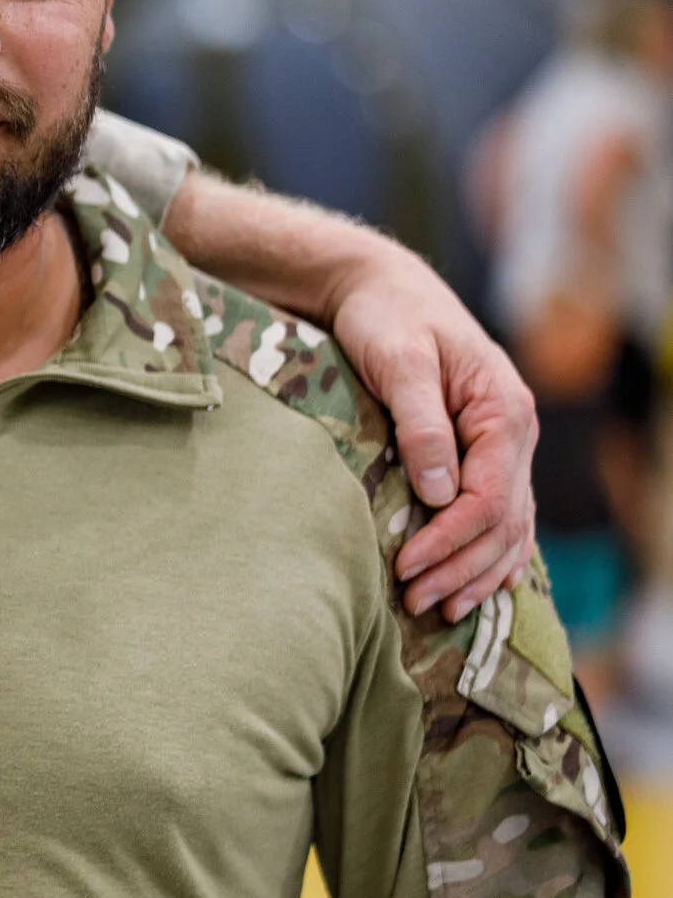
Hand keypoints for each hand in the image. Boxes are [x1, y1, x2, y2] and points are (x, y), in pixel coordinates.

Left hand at [322, 248, 538, 620]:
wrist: (382, 290)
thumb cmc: (386, 318)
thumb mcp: (398, 362)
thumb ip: (421, 425)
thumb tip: (440, 495)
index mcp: (503, 411)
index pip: (489, 496)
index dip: (451, 540)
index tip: (407, 567)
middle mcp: (515, 433)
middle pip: (503, 522)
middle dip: (460, 567)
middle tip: (414, 601)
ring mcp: (504, 446)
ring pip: (508, 528)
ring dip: (474, 572)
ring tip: (436, 608)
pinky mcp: (483, 454)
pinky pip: (500, 516)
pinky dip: (486, 555)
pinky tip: (468, 586)